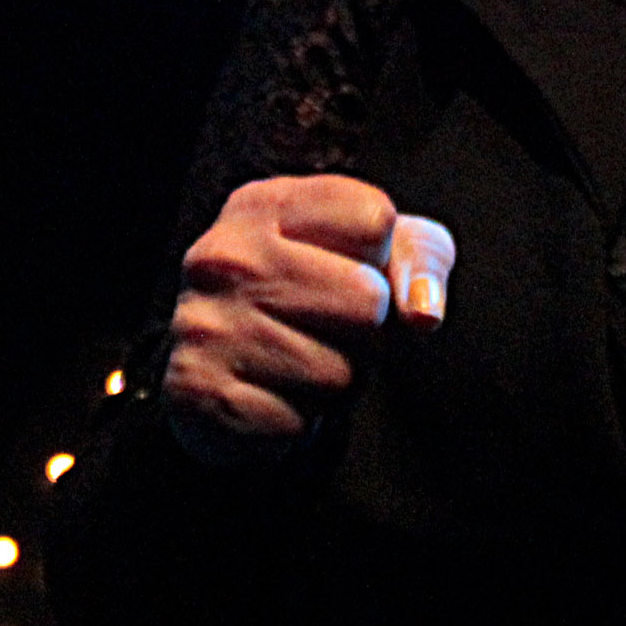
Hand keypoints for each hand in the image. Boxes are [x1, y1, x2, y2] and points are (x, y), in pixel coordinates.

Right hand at [164, 175, 455, 442]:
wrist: (219, 370)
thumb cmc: (314, 297)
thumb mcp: (371, 251)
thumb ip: (418, 258)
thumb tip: (423, 313)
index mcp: (261, 204)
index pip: (374, 219)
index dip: (383, 258)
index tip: (348, 268)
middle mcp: (223, 257)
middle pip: (368, 300)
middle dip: (369, 329)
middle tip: (329, 328)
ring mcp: (205, 325)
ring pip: (341, 372)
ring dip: (339, 379)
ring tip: (301, 362)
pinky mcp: (202, 392)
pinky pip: (302, 421)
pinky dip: (302, 419)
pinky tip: (274, 394)